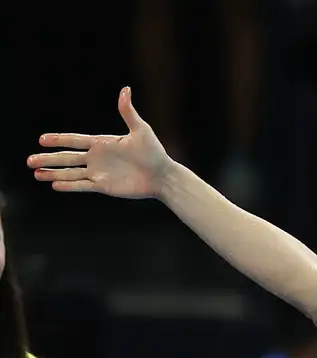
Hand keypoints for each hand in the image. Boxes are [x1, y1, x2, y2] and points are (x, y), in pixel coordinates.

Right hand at [28, 87, 172, 198]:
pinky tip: (55, 185)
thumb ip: (128, 112)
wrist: (163, 176)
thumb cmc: (154, 152)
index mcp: (102, 143)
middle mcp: (97, 158)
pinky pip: (83, 185)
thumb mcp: (140, 130)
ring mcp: (99, 172)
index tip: (41, 139)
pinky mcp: (105, 186)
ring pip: (71, 173)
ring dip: (53, 173)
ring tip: (36, 173)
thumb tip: (125, 89)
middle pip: (67, 158)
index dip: (58, 140)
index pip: (75, 141)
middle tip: (29, 160)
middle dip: (49, 159)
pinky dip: (69, 186)